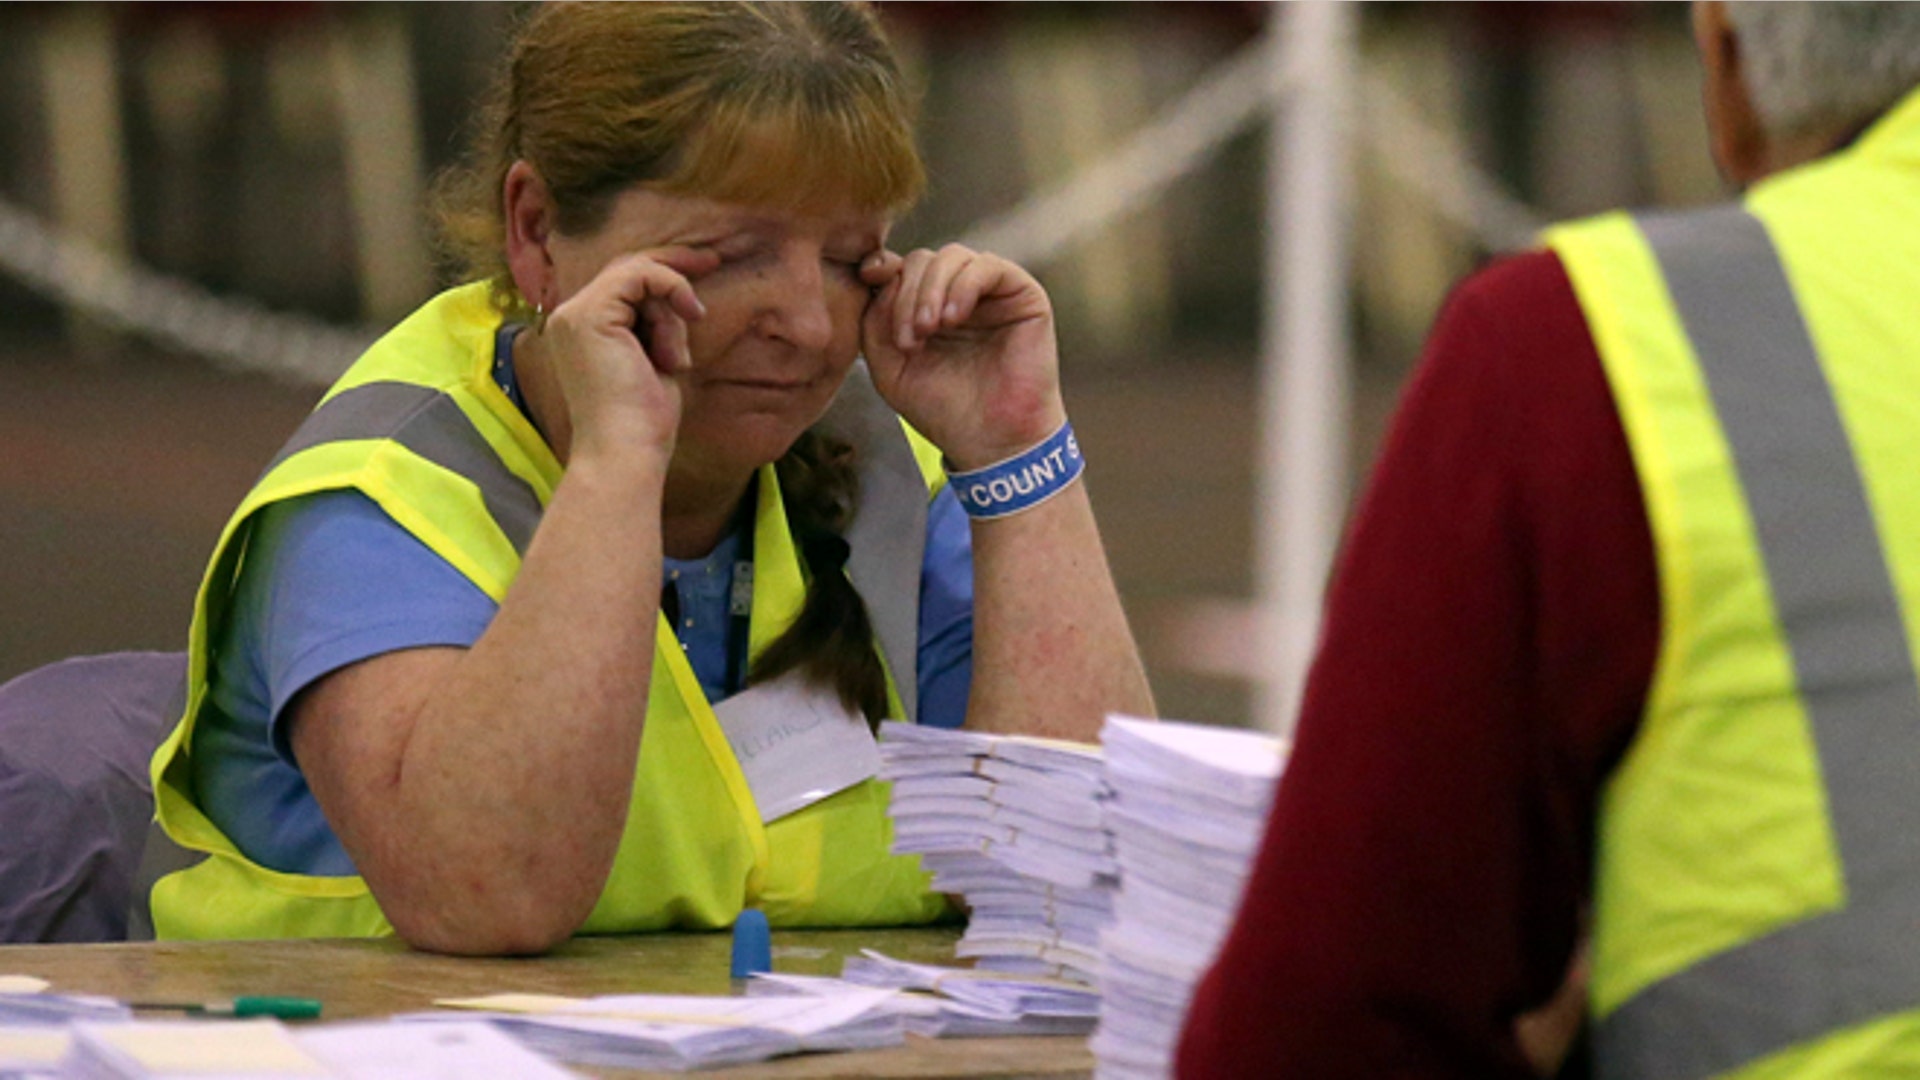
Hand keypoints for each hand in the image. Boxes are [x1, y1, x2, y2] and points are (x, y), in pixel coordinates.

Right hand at [536, 247, 716, 461]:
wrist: (625, 453)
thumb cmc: (645, 423)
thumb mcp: (658, 363)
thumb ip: (659, 330)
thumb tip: (682, 305)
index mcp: (581, 332)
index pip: (622, 285)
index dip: (663, 274)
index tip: (705, 268)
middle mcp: (569, 319)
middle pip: (627, 271)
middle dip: (673, 265)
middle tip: (714, 259)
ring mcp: (574, 315)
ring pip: (637, 276)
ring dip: (671, 313)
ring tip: (675, 359)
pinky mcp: (589, 316)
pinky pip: (640, 276)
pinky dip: (671, 290)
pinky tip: (688, 318)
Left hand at [860, 244, 1066, 468]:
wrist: (991, 443)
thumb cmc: (944, 410)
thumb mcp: (889, 367)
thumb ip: (875, 320)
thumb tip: (880, 274)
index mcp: (927, 307)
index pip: (900, 268)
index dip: (881, 268)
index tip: (866, 278)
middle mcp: (958, 295)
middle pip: (922, 260)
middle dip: (905, 294)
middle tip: (907, 338)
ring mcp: (990, 293)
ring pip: (951, 257)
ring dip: (930, 290)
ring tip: (927, 331)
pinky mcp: (1022, 294)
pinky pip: (988, 266)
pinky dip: (963, 286)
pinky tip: (953, 319)